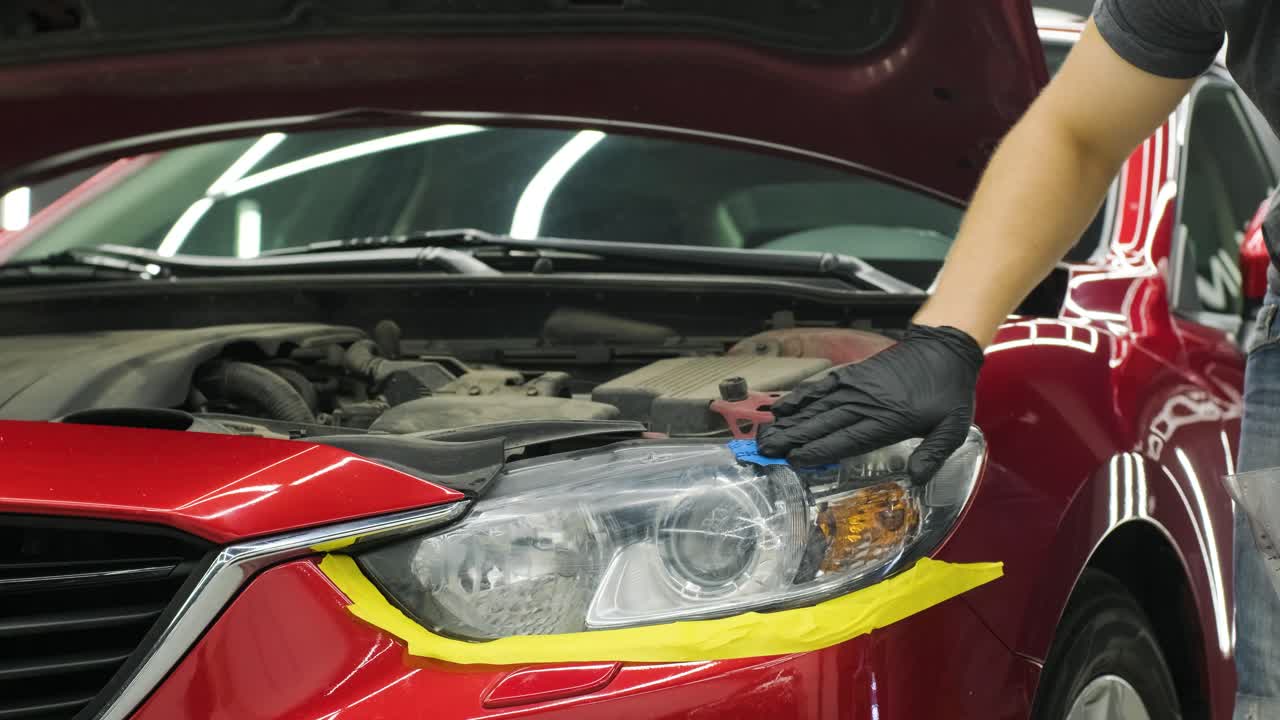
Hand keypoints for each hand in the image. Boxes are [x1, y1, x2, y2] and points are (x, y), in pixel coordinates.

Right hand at [756, 324, 982, 481]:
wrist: (945, 348)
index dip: (819, 450)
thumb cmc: (949, 390)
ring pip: (817, 407)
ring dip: (791, 422)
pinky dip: (801, 397)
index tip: (794, 460)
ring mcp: (857, 386)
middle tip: (766, 450)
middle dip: (792, 438)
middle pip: (823, 424)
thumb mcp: (954, 427)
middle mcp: (866, 403)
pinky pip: (822, 386)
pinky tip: (783, 407)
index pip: (846, 439)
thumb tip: (917, 478)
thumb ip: (934, 453)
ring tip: (767, 434)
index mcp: (889, 420)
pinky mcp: (853, 374)